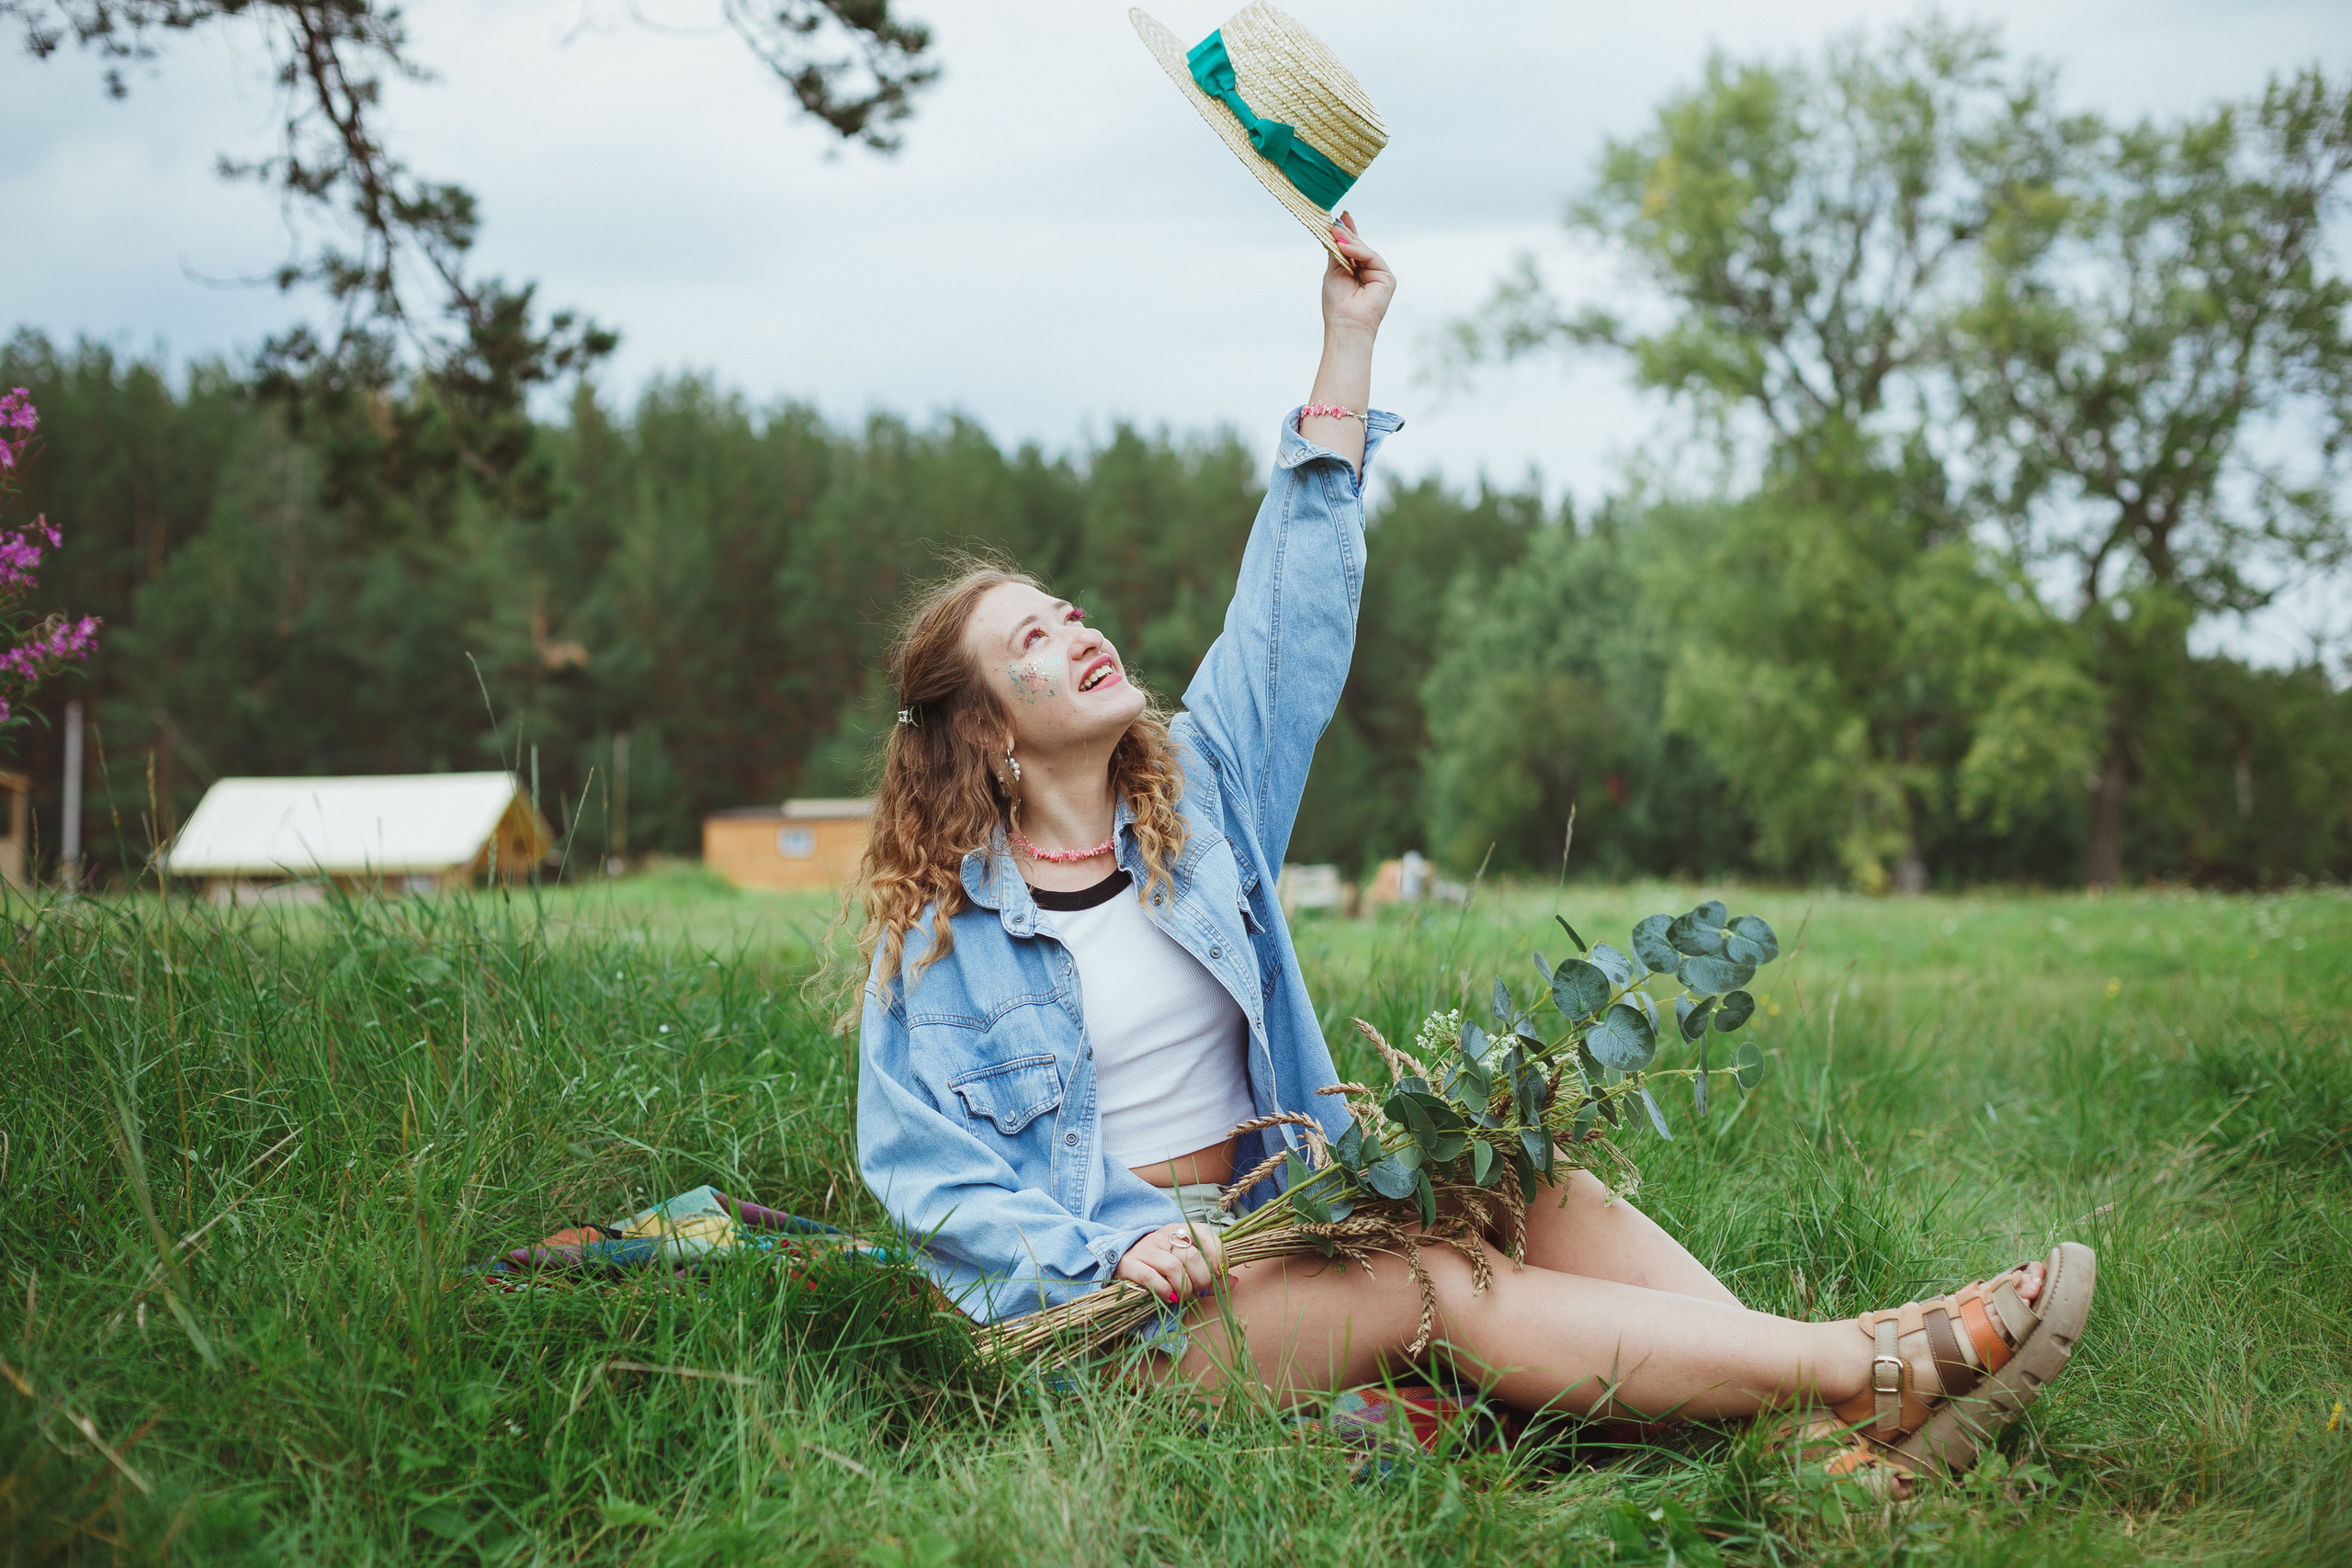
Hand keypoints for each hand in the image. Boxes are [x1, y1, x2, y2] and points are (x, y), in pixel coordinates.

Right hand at [1116, 1220, 1223, 1304]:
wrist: (1122, 1259)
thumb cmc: (1160, 1264)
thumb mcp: (1186, 1264)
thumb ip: (1210, 1273)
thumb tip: (1234, 1281)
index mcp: (1181, 1230)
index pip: (1206, 1233)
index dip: (1218, 1255)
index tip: (1219, 1273)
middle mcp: (1164, 1235)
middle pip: (1193, 1256)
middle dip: (1202, 1279)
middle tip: (1199, 1291)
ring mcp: (1147, 1248)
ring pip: (1174, 1267)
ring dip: (1184, 1288)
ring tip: (1184, 1297)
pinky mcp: (1131, 1264)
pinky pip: (1152, 1278)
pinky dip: (1166, 1292)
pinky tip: (1169, 1298)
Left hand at [1320, 211, 1394, 339]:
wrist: (1346, 324)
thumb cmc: (1337, 303)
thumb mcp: (1334, 272)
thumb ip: (1337, 252)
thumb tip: (1335, 230)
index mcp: (1356, 271)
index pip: (1353, 248)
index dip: (1348, 232)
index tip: (1341, 216)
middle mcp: (1369, 272)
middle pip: (1360, 246)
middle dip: (1347, 234)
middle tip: (1334, 222)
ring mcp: (1379, 274)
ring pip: (1365, 250)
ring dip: (1349, 241)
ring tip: (1335, 233)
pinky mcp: (1387, 278)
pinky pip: (1372, 257)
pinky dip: (1358, 251)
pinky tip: (1343, 247)